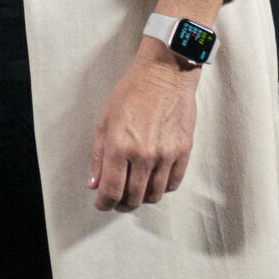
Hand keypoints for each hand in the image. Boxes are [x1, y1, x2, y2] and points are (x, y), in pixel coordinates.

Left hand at [87, 40, 199, 212]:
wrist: (165, 74)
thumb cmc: (132, 92)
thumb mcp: (105, 120)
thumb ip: (99, 156)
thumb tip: (95, 184)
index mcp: (120, 147)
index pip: (112, 191)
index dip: (104, 203)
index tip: (101, 204)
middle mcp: (145, 155)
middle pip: (133, 198)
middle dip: (121, 204)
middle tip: (116, 200)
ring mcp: (167, 155)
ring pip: (154, 195)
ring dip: (142, 198)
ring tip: (135, 191)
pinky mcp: (184, 152)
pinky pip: (173, 183)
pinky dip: (161, 188)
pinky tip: (153, 181)